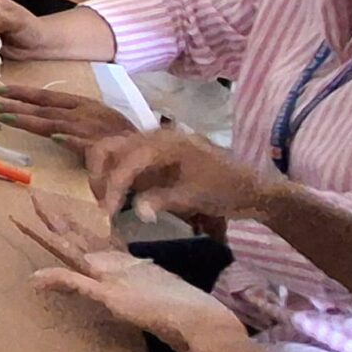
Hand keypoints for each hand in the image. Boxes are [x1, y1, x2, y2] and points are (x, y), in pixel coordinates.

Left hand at [0, 80, 133, 142]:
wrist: (149, 149)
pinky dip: (71, 140)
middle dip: (14, 106)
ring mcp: (90, 130)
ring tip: (7, 118)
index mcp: (80, 104)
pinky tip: (57, 138)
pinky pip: (84, 144)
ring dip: (30, 121)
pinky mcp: (101, 148)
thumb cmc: (119, 134)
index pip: (45, 97)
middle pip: (42, 109)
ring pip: (54, 124)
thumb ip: (71, 115)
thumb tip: (45, 118)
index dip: (21, 93)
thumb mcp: (95, 116)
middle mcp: (81, 114)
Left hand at [18, 197, 251, 351]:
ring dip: (72, 224)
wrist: (199, 321)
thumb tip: (33, 280)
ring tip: (57, 205)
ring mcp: (121, 268)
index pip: (61, 246)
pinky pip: (118, 249)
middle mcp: (104, 267)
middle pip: (72, 239)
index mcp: (95, 270)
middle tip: (34, 197)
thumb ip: (75, 285)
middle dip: (53, 220)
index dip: (41, 231)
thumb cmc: (162, 312)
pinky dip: (104, 239)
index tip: (18, 216)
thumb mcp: (111, 301)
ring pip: (90, 240)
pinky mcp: (141, 268)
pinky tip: (96, 228)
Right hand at [87, 126, 281, 223]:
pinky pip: (126, 159)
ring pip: (114, 151)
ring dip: (105, 174)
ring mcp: (155, 145)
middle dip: (99, 174)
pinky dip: (116, 175)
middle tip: (101, 204)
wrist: (252, 187)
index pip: (126, 161)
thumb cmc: (225, 189)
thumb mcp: (195, 197)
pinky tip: (121, 197)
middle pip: (110, 147)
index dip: (113, 187)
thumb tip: (136, 211)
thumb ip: (162, 200)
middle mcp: (155, 137)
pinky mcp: (157, 156)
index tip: (107, 214)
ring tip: (107, 202)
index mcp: (165, 143)